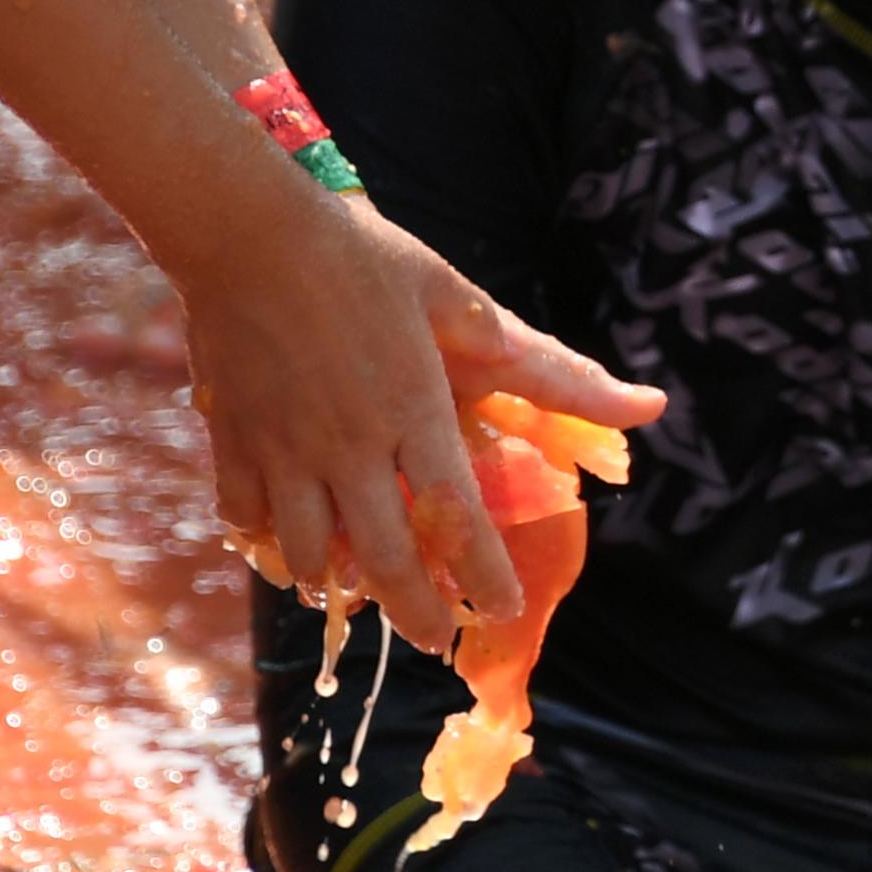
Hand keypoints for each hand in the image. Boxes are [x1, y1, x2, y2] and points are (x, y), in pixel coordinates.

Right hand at [185, 192, 660, 657]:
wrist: (247, 230)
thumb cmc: (361, 254)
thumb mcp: (453, 296)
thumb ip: (534, 358)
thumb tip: (636, 401)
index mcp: (414, 411)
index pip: (457, 519)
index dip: (481, 576)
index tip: (499, 608)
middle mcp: (350, 447)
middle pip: (384, 561)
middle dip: (413, 614)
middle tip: (432, 641)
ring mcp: (286, 450)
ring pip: (308, 554)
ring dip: (336, 585)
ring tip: (354, 594)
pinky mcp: (234, 440)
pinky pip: (245, 516)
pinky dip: (263, 543)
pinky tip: (281, 545)